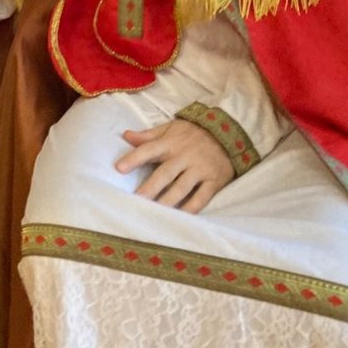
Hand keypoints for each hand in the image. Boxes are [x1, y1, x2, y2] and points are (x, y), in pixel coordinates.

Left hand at [115, 118, 233, 213]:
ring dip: (168, 201)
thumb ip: (149, 135)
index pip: (149, 150)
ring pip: (182, 188)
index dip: (134, 158)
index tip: (119, 168)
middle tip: (136, 200)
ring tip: (154, 213)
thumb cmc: (193, 134)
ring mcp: (200, 169)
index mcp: (171, 143)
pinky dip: (191, 208)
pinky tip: (180, 218)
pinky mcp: (213, 181)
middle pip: (165, 173)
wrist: (228, 134)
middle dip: (150, 187)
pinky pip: (202, 197)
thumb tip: (126, 136)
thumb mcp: (171, 129)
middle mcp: (185, 156)